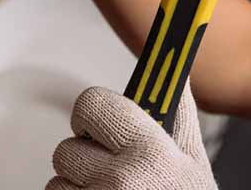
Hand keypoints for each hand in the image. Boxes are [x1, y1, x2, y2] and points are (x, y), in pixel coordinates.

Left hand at [47, 84, 217, 189]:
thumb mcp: (193, 166)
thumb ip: (178, 117)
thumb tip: (174, 72)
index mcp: (150, 155)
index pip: (91, 104)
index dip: (94, 115)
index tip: (103, 126)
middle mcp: (119, 183)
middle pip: (67, 148)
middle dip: (86, 160)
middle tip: (113, 175)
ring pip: (57, 183)